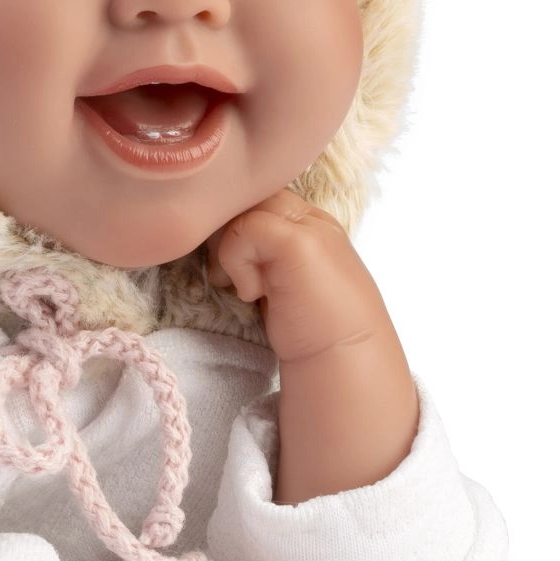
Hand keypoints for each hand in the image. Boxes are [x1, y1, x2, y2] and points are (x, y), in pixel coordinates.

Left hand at [204, 188, 396, 365]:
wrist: (343, 361)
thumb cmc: (309, 329)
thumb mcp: (282, 281)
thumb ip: (261, 253)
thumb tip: (216, 238)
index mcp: (310, 226)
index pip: (256, 200)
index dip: (232, 228)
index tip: (228, 270)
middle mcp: (311, 220)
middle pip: (247, 199)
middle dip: (223, 235)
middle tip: (224, 277)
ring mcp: (308, 227)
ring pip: (242, 211)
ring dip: (228, 251)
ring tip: (246, 289)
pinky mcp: (297, 240)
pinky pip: (245, 228)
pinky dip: (236, 263)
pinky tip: (254, 294)